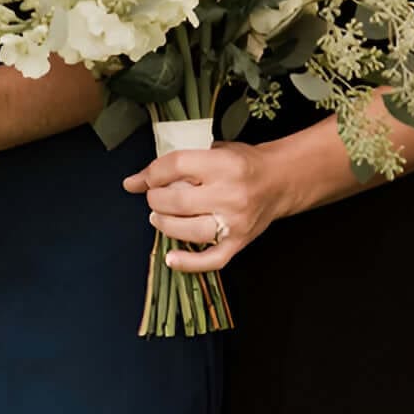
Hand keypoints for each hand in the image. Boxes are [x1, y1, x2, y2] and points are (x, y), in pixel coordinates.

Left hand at [125, 139, 286, 273]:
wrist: (280, 180)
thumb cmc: (244, 164)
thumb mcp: (214, 151)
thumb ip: (176, 164)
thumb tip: (133, 182)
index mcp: (225, 165)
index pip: (176, 166)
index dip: (152, 173)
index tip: (145, 179)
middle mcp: (231, 194)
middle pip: (177, 201)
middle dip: (155, 200)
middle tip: (154, 197)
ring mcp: (235, 222)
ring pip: (188, 230)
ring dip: (164, 225)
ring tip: (158, 217)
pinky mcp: (239, 242)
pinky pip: (211, 260)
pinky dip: (188, 263)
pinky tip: (171, 258)